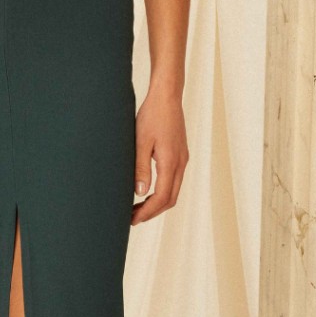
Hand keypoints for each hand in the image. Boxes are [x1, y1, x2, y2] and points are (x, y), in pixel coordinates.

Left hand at [132, 87, 187, 224]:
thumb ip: (141, 168)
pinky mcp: (180, 155)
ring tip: (137, 207)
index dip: (147, 212)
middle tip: (132, 218)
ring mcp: (182, 159)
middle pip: (170, 199)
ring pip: (173, 191)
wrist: (167, 96)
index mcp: (171, 162)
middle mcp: (180, 163)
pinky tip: (148, 190)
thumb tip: (140, 193)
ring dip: (157, 203)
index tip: (133, 219)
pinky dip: (162, 191)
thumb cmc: (152, 115)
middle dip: (152, 212)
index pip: (162, 197)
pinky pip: (174, 180)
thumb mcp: (140, 142)